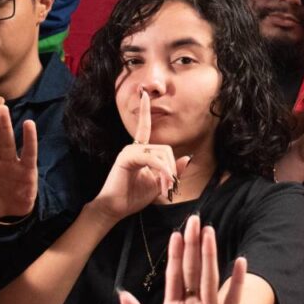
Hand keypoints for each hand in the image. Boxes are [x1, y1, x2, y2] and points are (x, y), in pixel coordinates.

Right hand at [90, 90, 189, 221]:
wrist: (115, 209)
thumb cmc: (133, 197)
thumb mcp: (159, 184)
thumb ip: (172, 171)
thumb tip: (187, 157)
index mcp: (140, 151)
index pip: (144, 127)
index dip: (144, 111)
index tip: (144, 94)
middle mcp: (134, 147)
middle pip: (165, 149)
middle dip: (172, 169)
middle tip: (171, 188)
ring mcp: (129, 151)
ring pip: (161, 153)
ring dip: (168, 173)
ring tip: (166, 190)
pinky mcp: (127, 157)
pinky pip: (152, 158)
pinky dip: (162, 170)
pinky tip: (162, 184)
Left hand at [121, 215, 245, 303]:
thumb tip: (123, 293)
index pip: (174, 275)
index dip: (175, 255)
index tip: (176, 234)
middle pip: (192, 270)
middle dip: (193, 246)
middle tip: (195, 220)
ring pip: (209, 279)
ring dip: (210, 256)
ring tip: (210, 234)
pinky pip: (231, 301)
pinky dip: (236, 283)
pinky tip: (240, 263)